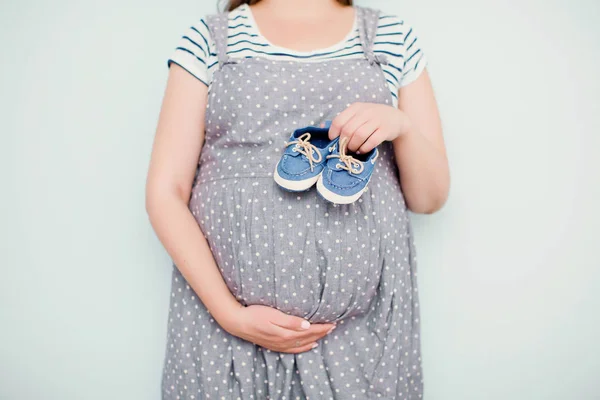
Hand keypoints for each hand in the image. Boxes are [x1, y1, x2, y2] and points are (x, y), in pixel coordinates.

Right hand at [220, 304, 336, 352]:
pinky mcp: (274, 345)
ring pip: (302, 344)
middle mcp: (284, 341)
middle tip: (333, 327)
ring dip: (315, 339)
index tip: (332, 323)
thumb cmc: (255, 314)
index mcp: (286, 332)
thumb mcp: (273, 314)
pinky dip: (304, 348)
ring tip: (325, 335)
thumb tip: (307, 325)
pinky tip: (310, 345)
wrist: (237, 323)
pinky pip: (294, 350)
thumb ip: (291, 321)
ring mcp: (279, 345)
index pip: (309, 331)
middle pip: (308, 338)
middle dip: (321, 333)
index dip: (321, 327)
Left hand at [325, 102, 411, 153]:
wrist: (397, 119)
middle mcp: (366, 112)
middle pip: (348, 130)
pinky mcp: (385, 130)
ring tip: (353, 150)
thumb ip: (343, 121)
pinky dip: (364, 148)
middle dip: (343, 143)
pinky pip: (371, 141)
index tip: (334, 142)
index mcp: (356, 107)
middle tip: (344, 149)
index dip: (333, 134)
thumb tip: (321, 127)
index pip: (339, 121)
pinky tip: (362, 150)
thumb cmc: (373, 119)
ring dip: (353, 146)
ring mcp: (377, 120)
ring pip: (359, 136)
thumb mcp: (358, 115)